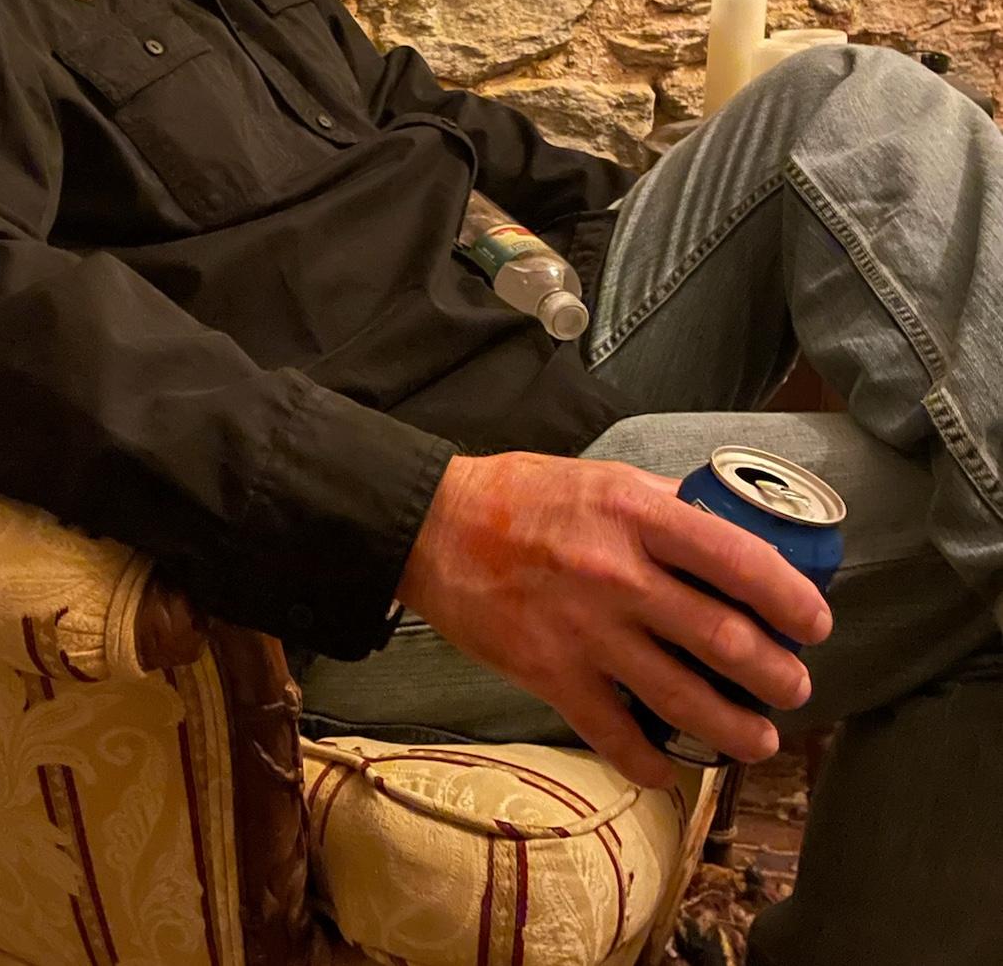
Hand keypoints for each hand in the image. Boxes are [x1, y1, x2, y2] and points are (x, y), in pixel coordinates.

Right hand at [395, 451, 833, 787]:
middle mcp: (618, 574)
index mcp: (635, 514)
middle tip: (795, 688)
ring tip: (760, 740)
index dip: (792, 599)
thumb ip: (663, 504)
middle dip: (778, 676)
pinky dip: (652, 764)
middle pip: (726, 640)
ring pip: (684, 700)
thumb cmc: (516, 495)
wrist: (432, 528)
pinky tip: (670, 770)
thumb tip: (727, 529)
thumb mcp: (600, 476)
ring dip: (737, 730)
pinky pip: (616, 736)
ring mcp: (584, 631)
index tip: (814, 623)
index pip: (740, 560)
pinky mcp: (550, 675)